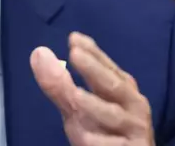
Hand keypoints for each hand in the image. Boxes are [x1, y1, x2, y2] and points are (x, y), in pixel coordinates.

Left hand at [30, 32, 153, 145]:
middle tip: (75, 54)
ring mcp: (135, 129)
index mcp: (122, 88)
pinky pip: (111, 145)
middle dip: (94, 70)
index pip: (107, 67)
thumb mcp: (77, 107)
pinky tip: (86, 138)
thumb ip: (60, 83)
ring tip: (75, 96)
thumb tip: (39, 52)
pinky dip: (99, 141)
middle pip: (113, 85)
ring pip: (113, 116)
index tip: (73, 38)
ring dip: (94, 105)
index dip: (92, 52)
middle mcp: (133, 104)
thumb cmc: (101, 129)